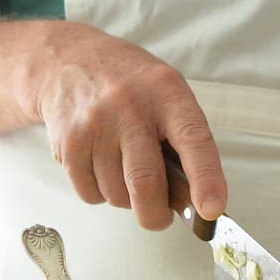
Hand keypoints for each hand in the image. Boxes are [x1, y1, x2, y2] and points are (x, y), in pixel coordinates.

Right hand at [28, 23, 226, 228]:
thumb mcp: (165, 92)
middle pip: (145, 182)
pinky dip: (101, 194)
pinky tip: (102, 167)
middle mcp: (130, 107)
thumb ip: (182, 139)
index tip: (211, 209)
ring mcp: (95, 125)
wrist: (68, 62)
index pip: (193, 140)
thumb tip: (195, 199)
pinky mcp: (69, 144)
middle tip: (159, 217)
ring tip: (125, 171)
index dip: (206, 178)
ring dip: (126, 199)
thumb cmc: (129, 84)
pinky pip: (90, 194)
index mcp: (167, 93)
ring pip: (117, 194)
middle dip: (156, 214)